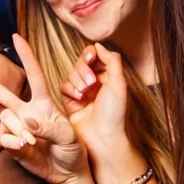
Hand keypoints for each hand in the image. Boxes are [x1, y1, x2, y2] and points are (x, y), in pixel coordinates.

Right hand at [0, 35, 89, 183]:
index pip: (35, 74)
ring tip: (31, 141)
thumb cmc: (72, 150)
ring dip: (17, 128)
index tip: (16, 37)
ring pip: (5, 118)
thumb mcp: (68, 135)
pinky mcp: (12, 145)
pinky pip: (4, 139)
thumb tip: (27, 121)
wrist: (67, 174)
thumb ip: (48, 127)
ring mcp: (18, 128)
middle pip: (1, 92)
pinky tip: (23, 148)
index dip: (26, 56)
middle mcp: (27, 112)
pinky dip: (13, 143)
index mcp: (44, 103)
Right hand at [58, 44, 131, 162]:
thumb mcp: (118, 83)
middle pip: (81, 63)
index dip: (90, 54)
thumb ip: (111, 60)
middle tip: (91, 83)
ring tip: (85, 94)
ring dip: (78, 81)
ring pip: (71, 74)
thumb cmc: (114, 113)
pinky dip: (70, 90)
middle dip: (84, 70)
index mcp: (108, 77)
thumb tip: (99, 45)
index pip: (95, 57)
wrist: (102, 138)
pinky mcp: (70, 102)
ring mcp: (81, 92)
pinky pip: (64, 86)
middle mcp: (94, 84)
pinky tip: (78, 99)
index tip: (91, 56)